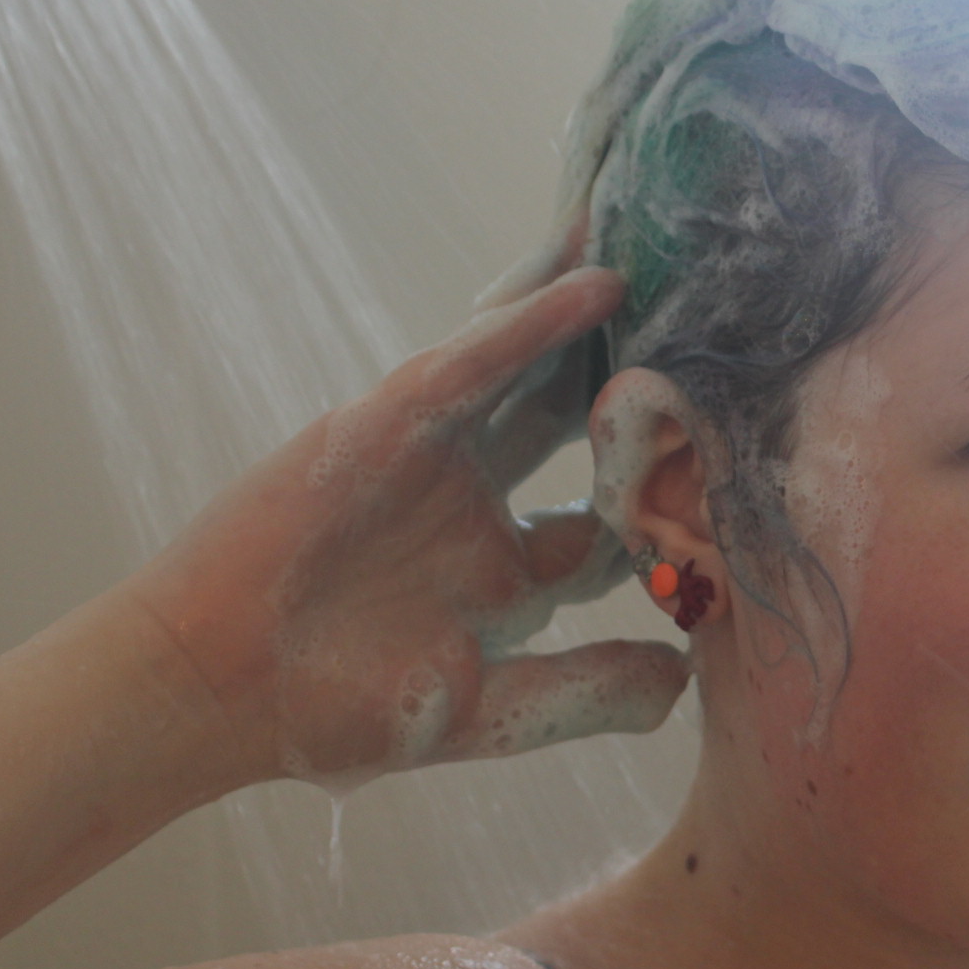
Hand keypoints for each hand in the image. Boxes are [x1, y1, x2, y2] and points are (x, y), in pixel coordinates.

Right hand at [118, 247, 688, 789]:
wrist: (215, 693)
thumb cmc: (335, 713)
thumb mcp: (486, 714)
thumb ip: (584, 693)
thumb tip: (682, 679)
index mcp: (507, 576)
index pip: (611, 519)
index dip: (675, 491)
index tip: (754, 449)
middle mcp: (479, 505)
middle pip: (583, 426)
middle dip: (643, 380)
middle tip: (724, 319)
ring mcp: (434, 460)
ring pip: (536, 371)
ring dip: (597, 317)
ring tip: (672, 254)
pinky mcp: (387, 424)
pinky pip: (472, 362)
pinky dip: (531, 323)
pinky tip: (596, 285)